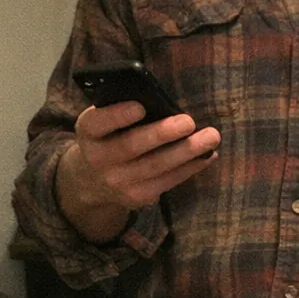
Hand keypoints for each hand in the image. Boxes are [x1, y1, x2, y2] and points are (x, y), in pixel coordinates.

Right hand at [56, 101, 220, 242]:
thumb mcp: (104, 120)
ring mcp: (117, 182)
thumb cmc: (109, 135)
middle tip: (188, 122)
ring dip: (186, 151)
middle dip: (161, 134)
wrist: (93, 178)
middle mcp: (97, 159)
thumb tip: (161, 100)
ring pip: (155, 166)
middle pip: (131, 146)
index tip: (140, 106)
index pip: (98, 122)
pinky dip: (190, 167)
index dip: (117, 115)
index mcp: (88, 131)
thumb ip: (123, 108)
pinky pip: (167, 181)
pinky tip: (207, 155)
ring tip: (211, 137)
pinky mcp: (136, 197)